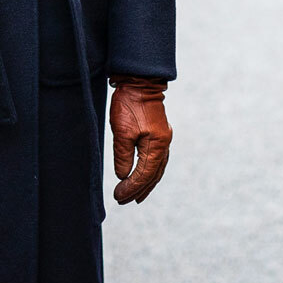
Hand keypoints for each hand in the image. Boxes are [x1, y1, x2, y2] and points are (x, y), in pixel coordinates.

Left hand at [109, 75, 171, 204]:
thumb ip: (123, 155)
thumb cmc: (129, 104)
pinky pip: (157, 160)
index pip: (144, 174)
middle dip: (139, 189)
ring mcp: (163, 139)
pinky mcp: (159, 134)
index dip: (132, 187)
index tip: (119, 196)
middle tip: (124, 200)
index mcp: (156, 144)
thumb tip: (123, 176)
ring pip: (157, 168)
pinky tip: (144, 176)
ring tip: (136, 196)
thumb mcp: (121, 131)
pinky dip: (150, 171)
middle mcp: (164, 144)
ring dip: (146, 183)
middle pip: (153, 174)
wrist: (139, 81)